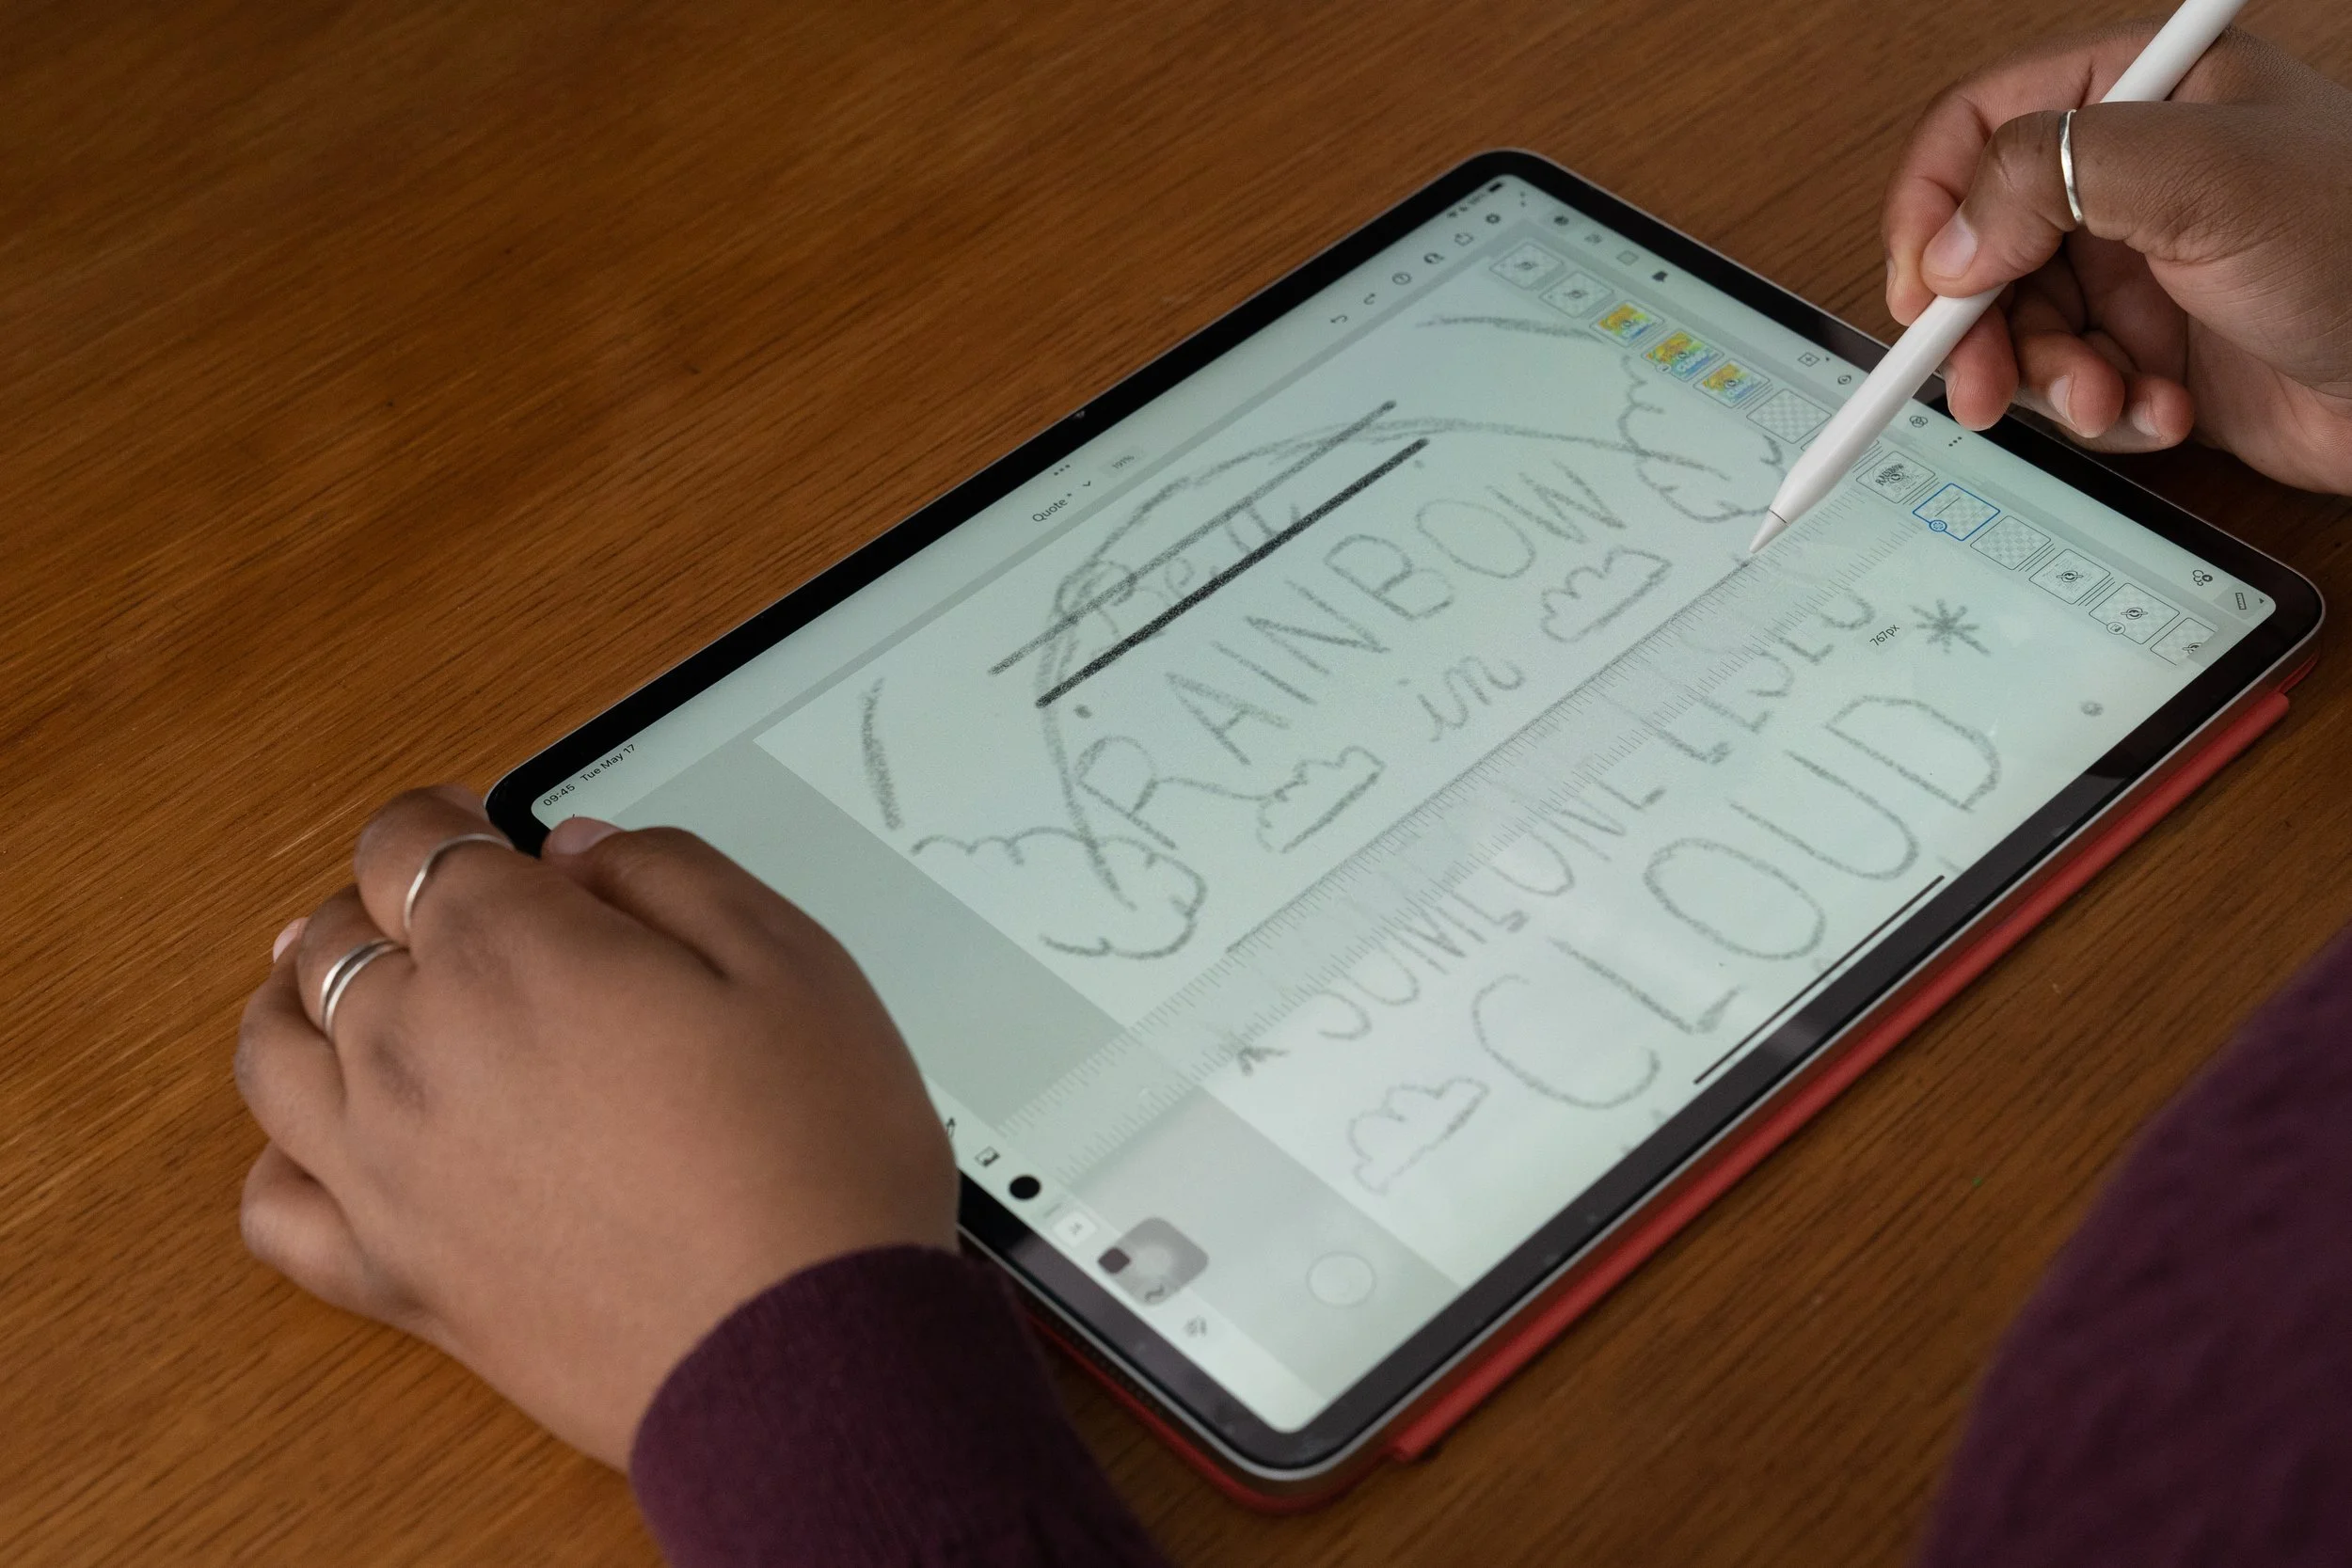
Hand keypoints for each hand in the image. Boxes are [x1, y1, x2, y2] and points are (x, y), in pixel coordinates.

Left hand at [233, 786, 955, 1467]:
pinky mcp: (394, 1275)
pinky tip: (336, 1143)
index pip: (408, 840)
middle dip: (388, 903)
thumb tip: (577, 851)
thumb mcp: (790, 958)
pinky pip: (277, 1208)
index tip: (475, 824)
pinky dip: (287, 1160)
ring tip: (350, 991)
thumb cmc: (812, 1157)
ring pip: (274, 1052)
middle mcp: (416, 1047)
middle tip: (446, 909)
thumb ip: (671, 872)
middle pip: (334, 936)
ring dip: (302, 999)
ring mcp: (387, 1169)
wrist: (802, 1354)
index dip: (442, 816)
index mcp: (508, 950)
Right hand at [1884, 24, 2351, 493]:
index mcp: (2143, 98)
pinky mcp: (2159, 353)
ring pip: (2021, 329)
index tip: (1925, 289)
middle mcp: (2135, 179)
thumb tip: (1950, 239)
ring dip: (2049, 381)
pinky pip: (2076, 388)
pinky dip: (2105, 414)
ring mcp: (2144, 269)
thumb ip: (2053, 172)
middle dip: (1979, 325)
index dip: (1933, 208)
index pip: (1980, 127)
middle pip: (1984, 245)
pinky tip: (2163, 413)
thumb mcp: (2204, 177)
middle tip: (1982, 383)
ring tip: (2108, 400)